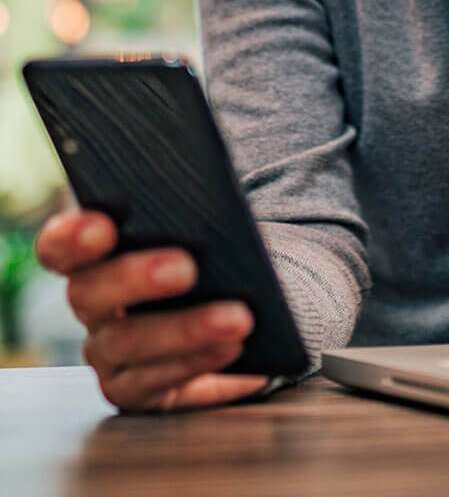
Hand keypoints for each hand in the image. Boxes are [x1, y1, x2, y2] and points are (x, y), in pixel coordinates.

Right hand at [35, 210, 267, 411]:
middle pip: (89, 292)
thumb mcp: (202, 235)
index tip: (103, 227)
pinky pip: (158, 383)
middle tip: (186, 268)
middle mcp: (93, 307)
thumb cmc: (214, 259)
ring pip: (128, 343)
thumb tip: (215, 208)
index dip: (72, 237)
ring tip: (238, 319)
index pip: (61, 246)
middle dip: (135, 278)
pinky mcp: (136, 390)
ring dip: (185, 330)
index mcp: (97, 257)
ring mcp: (109, 353)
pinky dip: (200, 363)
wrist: (237, 315)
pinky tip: (235, 351)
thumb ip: (192, 221)